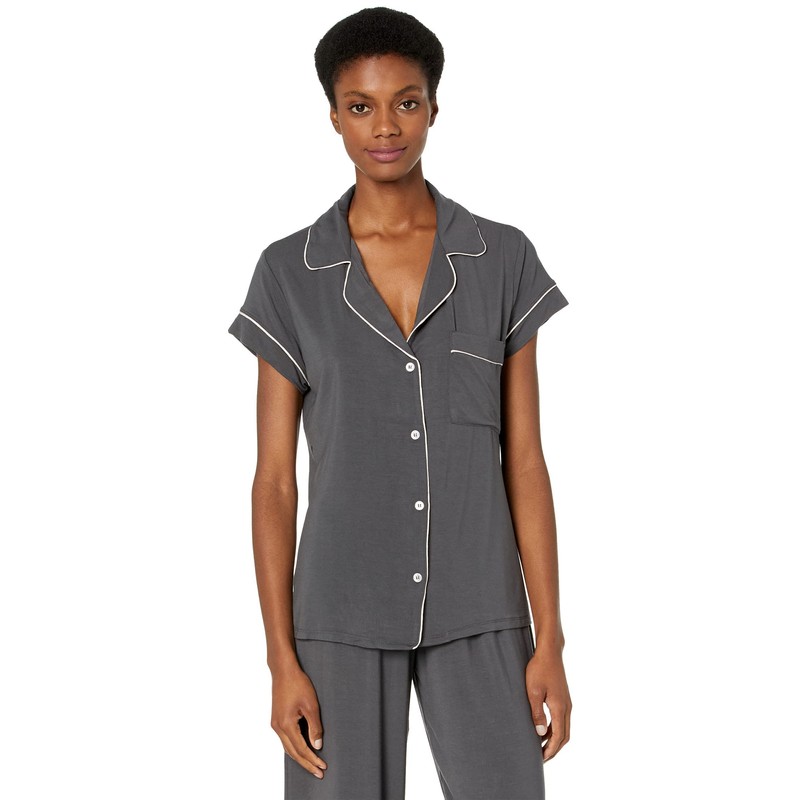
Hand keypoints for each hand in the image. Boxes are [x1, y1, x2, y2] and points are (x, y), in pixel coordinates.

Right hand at [271, 664, 327, 779]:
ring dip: (300, 757)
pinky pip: (285, 739)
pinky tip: (302, 749)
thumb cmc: (298, 684)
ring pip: (288, 747)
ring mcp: (275, 724)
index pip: (301, 749)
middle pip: (293, 753)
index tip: (322, 767)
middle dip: (306, 763)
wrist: (283, 670)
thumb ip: (315, 727)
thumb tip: (317, 746)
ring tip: (312, 764)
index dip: (312, 760)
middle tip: (319, 772)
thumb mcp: (311, 705)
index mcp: (286, 725)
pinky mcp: (276, 719)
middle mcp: (278, 727)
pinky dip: (294, 747)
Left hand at [525, 648, 571, 761]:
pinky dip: (555, 729)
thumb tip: (540, 733)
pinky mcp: (563, 698)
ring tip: (541, 747)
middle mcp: (567, 707)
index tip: (542, 759)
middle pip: (564, 736)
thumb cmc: (539, 669)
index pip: (558, 736)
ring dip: (555, 739)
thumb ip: (537, 713)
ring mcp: (566, 702)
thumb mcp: (533, 691)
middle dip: (554, 749)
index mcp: (560, 707)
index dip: (551, 750)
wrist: (549, 652)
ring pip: (564, 728)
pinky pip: (562, 719)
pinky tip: (543, 729)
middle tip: (542, 758)